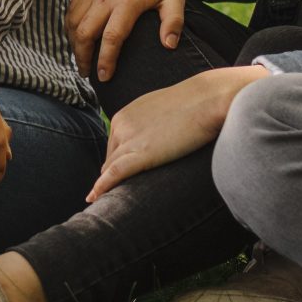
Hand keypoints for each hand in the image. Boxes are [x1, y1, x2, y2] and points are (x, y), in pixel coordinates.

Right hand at [66, 0, 196, 81]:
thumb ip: (174, 22)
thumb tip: (169, 47)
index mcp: (128, 1)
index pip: (111, 37)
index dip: (105, 60)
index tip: (104, 77)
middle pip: (84, 32)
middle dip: (83, 57)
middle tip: (87, 74)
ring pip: (73, 21)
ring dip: (74, 43)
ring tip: (81, 59)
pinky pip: (71, 8)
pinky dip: (70, 26)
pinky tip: (76, 38)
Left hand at [86, 66, 255, 201]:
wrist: (208, 100)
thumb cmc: (194, 103)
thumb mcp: (162, 109)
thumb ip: (151, 123)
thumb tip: (156, 137)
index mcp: (124, 115)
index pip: (115, 145)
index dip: (118, 161)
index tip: (120, 175)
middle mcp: (121, 126)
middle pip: (110, 158)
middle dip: (111, 174)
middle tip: (112, 193)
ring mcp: (129, 140)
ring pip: (111, 168)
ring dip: (106, 184)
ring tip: (100, 202)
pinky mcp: (141, 155)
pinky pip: (114, 174)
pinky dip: (101, 187)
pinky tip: (93, 198)